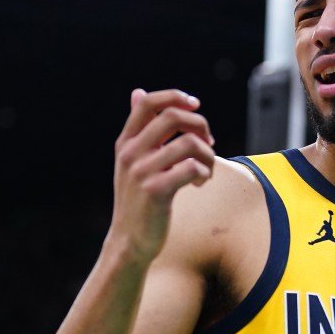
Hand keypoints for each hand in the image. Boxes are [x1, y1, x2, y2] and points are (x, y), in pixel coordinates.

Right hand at [109, 88, 215, 262]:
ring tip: (206, 171)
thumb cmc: (139, 201)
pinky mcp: (156, 191)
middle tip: (209, 142)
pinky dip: (205, 173)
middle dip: (200, 124)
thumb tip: (138, 91)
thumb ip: (140, 130)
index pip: (148, 103)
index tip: (196, 104)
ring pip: (189, 143)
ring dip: (208, 155)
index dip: (176, 97)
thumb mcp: (133, 162)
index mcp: (126, 142)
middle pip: (173, 117)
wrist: (129, 242)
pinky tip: (201, 183)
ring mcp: (142, 172)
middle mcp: (130, 153)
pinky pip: (192, 167)